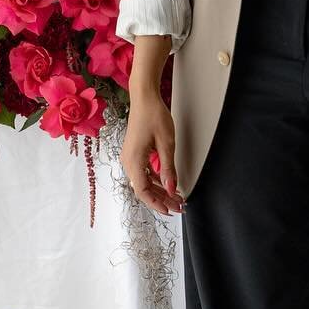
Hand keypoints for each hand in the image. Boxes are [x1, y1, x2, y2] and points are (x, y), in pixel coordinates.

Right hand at [122, 92, 185, 215]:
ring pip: (145, 181)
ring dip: (160, 190)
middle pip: (144, 188)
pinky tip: (168, 183)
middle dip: (162, 199)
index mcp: (134, 161)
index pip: (143, 191)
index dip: (157, 203)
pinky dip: (156, 180)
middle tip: (180, 205)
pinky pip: (144, 172)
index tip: (171, 210)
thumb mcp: (167, 144)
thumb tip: (172, 188)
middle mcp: (129, 161)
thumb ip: (168, 169)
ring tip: (177, 197)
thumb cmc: (154, 116)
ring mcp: (130, 157)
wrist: (144, 98)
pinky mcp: (135, 153)